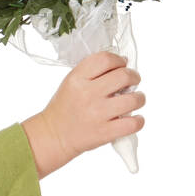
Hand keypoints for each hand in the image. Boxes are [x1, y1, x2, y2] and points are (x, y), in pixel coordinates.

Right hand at [22, 51, 143, 177]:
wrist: (54, 135)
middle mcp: (88, 94)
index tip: (122, 65)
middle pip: (123, 76)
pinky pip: (132, 124)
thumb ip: (93, 70)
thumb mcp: (72, 81)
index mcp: (77, 78)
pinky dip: (138, 121)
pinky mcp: (105, 132)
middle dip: (134, 76)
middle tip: (133, 81)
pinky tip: (134, 118)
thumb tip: (123, 62)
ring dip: (140, 98)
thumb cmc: (65, 106)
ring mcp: (97, 114)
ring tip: (136, 99)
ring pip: (133, 99)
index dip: (119, 60)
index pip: (105, 59)